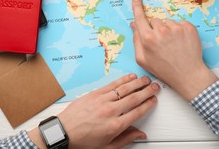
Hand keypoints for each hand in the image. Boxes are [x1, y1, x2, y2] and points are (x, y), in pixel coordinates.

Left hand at [33, 74, 158, 148]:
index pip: (137, 112)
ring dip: (137, 83)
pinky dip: (123, 80)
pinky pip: (112, 85)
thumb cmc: (83, 141)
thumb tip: (140, 135)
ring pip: (124, 89)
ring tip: (146, 79)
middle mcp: (110, 111)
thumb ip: (126, 139)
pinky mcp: (95, 94)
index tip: (153, 100)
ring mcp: (103, 101)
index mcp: (115, 126)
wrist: (63, 132)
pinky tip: (130, 77)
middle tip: (155, 86)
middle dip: (147, 91)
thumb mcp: (107, 146)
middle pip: (134, 98)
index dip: (148, 104)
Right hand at [131, 0, 217, 100]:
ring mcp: (176, 28)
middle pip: (155, 21)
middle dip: (157, 29)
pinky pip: (180, 23)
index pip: (140, 18)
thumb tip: (134, 24)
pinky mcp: (188, 27)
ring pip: (168, 22)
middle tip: (163, 43)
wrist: (188, 74)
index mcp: (148, 38)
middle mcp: (161, 30)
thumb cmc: (164, 69)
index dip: (137, 7)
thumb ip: (136, 40)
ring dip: (169, 30)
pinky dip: (180, 31)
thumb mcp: (143, 60)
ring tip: (174, 45)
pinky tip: (181, 43)